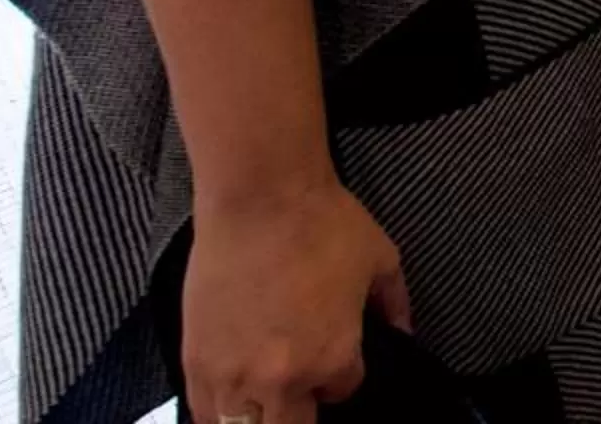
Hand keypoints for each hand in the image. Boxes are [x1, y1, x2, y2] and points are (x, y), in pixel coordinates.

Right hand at [183, 179, 409, 423]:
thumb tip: (404, 332)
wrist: (260, 198)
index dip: (341, 376)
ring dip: (259, 418)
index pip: (343, 392)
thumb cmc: (323, 223)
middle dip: (302, 412)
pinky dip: (219, 414)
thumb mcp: (380, 260)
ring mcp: (232, 375)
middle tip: (301, 390)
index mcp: (334, 357)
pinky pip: (203, 414)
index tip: (336, 356)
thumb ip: (395, 304)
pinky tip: (229, 402)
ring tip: (266, 400)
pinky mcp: (195, 363)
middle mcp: (282, 379)